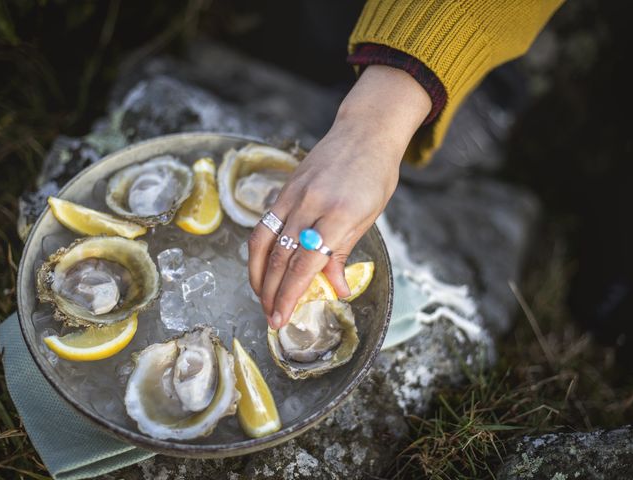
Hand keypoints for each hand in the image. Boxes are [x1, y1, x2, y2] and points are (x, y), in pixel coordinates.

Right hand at [247, 65, 431, 328]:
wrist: (364, 132)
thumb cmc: (374, 176)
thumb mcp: (368, 218)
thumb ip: (344, 253)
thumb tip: (336, 289)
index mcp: (339, 215)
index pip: (306, 265)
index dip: (290, 295)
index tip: (282, 318)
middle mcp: (311, 204)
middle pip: (280, 257)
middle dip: (271, 292)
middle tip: (270, 317)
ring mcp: (293, 195)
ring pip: (264, 242)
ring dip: (258, 275)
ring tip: (261, 297)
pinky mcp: (284, 189)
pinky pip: (264, 224)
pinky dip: (258, 250)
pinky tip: (260, 267)